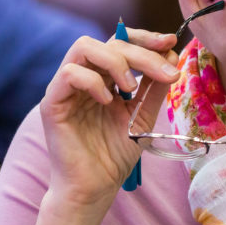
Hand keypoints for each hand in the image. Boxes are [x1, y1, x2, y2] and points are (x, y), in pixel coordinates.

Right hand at [39, 28, 178, 211]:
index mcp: (104, 78)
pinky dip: (93, 81)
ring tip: (131, 88)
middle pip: (109, 43)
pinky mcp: (53, 103)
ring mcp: (66, 88)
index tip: (171, 42)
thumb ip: (155, 87)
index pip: (120, 43)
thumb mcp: (143, 115)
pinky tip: (108, 102)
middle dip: (142, 53)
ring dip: (116, 62)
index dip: (145, 38)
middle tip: (165, 72)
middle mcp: (84, 77)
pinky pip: (68, 74)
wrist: (95, 187)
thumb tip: (172, 55)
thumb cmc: (115, 154)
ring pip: (84, 48)